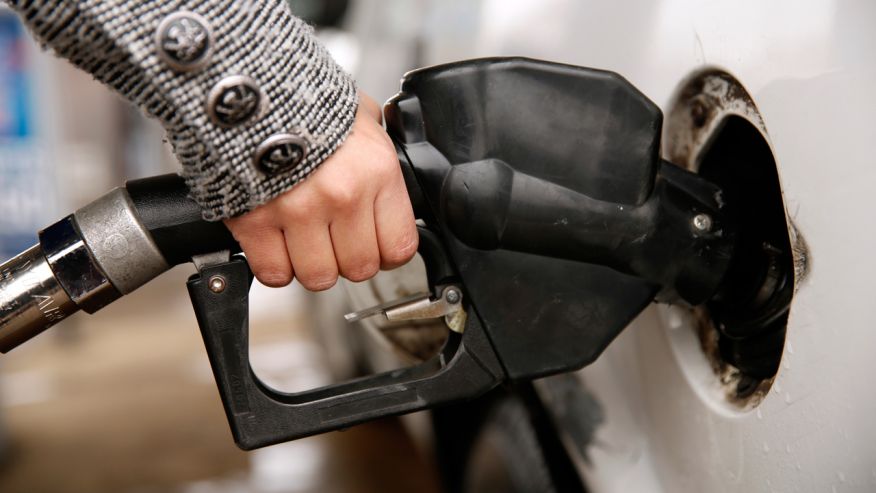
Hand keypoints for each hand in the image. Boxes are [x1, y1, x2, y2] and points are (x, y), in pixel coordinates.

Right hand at [223, 93, 417, 289]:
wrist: (245, 85)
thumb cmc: (304, 100)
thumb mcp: (359, 117)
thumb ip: (379, 150)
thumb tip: (391, 171)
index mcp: (376, 172)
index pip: (399, 247)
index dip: (386, 251)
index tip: (374, 243)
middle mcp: (343, 195)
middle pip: (359, 268)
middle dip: (347, 258)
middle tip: (333, 237)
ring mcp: (298, 211)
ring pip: (319, 276)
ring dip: (311, 264)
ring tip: (303, 238)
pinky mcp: (255, 221)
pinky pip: (275, 273)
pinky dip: (274, 265)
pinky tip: (275, 243)